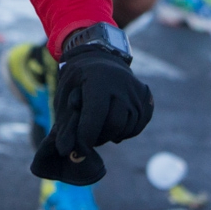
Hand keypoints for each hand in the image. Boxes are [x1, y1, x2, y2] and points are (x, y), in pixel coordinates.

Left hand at [31, 45, 152, 185]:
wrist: (99, 58)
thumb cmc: (77, 81)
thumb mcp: (64, 95)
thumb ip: (64, 123)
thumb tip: (64, 151)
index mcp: (99, 79)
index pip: (96, 114)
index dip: (86, 135)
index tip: (79, 147)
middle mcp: (122, 84)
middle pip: (114, 124)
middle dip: (99, 137)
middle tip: (88, 137)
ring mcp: (136, 91)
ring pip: (127, 127)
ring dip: (111, 135)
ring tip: (98, 127)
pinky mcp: (146, 98)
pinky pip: (137, 126)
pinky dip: (123, 132)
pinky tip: (112, 124)